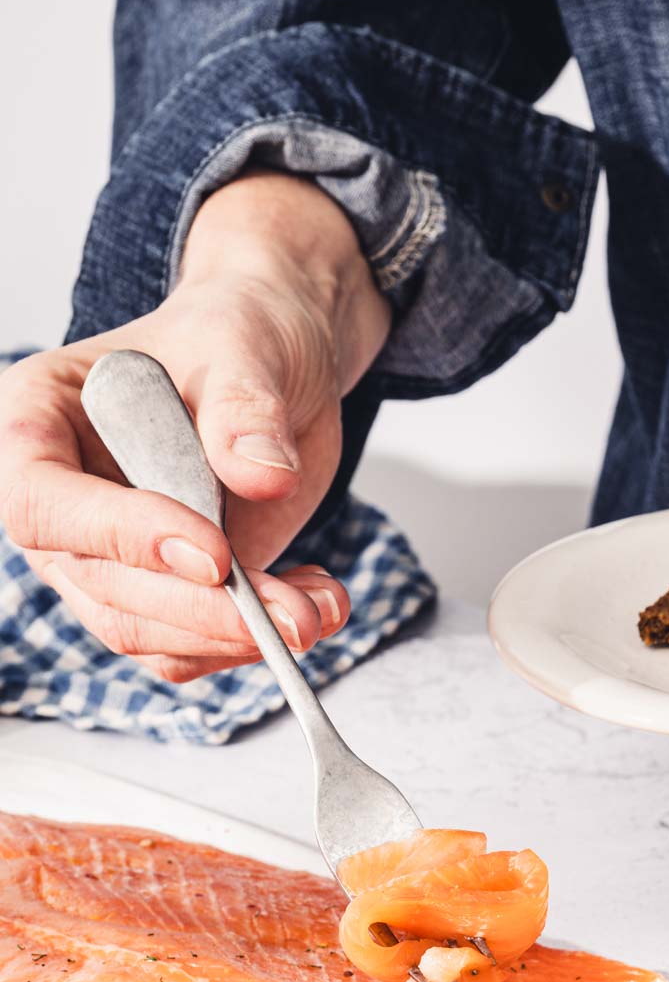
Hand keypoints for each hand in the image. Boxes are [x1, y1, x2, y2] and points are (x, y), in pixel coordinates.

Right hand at [0, 172, 391, 682]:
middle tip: (289, 616)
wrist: (278, 366)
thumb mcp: (246, 343)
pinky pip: (193, 645)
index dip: (121, 537)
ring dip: (235, 638)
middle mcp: (62, 501)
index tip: (214, 555)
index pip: (42, 502)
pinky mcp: (166, 591)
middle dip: (202, 611)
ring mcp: (109, 556)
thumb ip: (246, 406)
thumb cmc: (238, 335)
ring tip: (318, 609)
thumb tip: (263, 475)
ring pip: (146, 633)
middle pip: (101, 588)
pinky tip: (314, 604)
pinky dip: (254, 641)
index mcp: (36, 422)